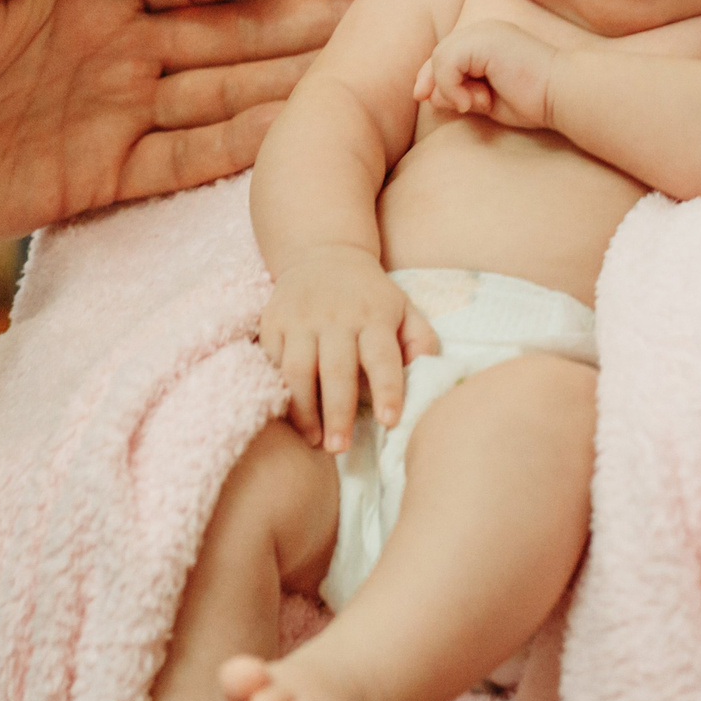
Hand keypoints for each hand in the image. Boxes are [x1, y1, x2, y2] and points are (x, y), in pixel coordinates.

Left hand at [0, 0, 347, 249]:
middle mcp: (119, 43)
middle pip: (226, 31)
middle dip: (293, 25)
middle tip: (368, 21)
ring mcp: (119, 110)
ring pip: (222, 93)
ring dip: (286, 85)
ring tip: (358, 77)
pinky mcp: (105, 174)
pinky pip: (188, 157)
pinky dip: (241, 147)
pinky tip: (296, 135)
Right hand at [260, 250, 439, 451]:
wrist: (323, 252)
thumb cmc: (370, 295)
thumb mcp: (404, 307)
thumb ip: (420, 339)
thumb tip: (427, 370)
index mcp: (374, 315)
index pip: (382, 356)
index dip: (387, 389)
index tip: (389, 422)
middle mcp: (335, 316)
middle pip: (335, 369)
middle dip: (337, 412)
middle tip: (340, 448)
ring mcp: (300, 318)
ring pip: (296, 370)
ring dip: (303, 410)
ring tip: (314, 440)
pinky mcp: (273, 321)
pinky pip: (273, 363)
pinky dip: (280, 392)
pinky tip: (290, 416)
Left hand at [415, 20, 561, 130]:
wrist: (566, 93)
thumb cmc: (535, 100)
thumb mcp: (488, 101)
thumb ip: (460, 94)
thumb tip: (427, 95)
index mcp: (488, 40)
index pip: (447, 55)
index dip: (433, 77)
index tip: (426, 99)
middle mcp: (484, 30)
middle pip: (440, 54)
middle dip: (437, 83)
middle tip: (464, 106)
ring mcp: (484, 32)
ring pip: (440, 58)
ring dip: (451, 88)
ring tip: (478, 104)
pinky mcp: (483, 41)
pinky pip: (446, 63)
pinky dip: (452, 86)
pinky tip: (477, 102)